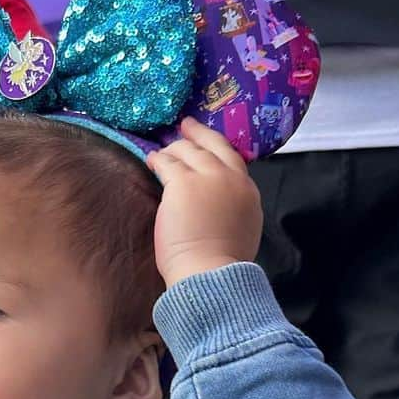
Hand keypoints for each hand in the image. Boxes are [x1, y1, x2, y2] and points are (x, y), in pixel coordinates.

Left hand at [147, 119, 261, 286]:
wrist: (210, 271)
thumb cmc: (221, 261)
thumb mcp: (242, 227)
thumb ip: (234, 206)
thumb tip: (222, 201)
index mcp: (247, 191)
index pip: (232, 157)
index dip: (216, 145)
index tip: (205, 139)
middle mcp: (230, 178)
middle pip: (211, 145)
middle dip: (196, 134)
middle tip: (184, 126)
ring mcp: (207, 177)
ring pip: (187, 151)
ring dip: (172, 150)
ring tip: (161, 154)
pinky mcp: (182, 183)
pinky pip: (167, 163)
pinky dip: (158, 159)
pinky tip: (151, 161)